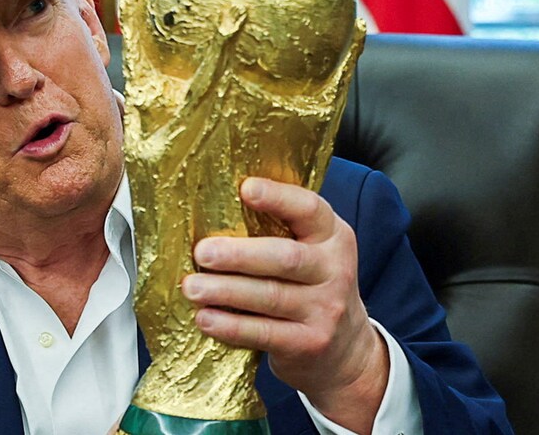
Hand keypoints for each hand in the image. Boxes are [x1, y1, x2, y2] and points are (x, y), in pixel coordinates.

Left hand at [181, 177, 387, 432]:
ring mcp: (326, 310)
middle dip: (239, 255)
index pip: (310, 209)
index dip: (278, 197)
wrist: (346, 350)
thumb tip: (211, 210)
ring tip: (191, 287)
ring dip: (225, 291)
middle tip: (202, 252)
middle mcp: (335, 271)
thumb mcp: (312, 252)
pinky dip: (231, 326)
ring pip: (270, 296)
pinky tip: (205, 319)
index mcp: (333, 237)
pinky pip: (265, 333)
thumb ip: (279, 231)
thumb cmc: (310, 288)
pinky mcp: (311, 344)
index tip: (245, 188)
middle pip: (285, 258)